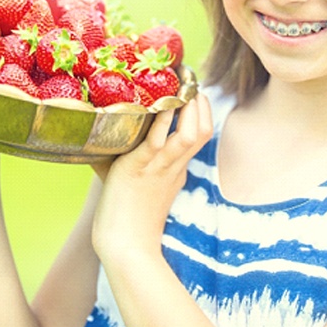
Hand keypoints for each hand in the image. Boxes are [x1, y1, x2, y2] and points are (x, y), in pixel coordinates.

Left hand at [92, 93, 211, 260]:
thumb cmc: (132, 217)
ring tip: (182, 86)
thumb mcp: (152, 187)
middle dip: (200, 104)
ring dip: (188, 108)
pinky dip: (161, 121)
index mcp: (178, 169)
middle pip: (201, 131)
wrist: (124, 246)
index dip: (202, 112)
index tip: (194, 92)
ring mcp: (159, 168)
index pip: (200, 135)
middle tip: (190, 81)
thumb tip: (138, 142)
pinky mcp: (138, 169)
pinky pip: (156, 141)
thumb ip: (152, 165)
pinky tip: (160, 102)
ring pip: (188, 134)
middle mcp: (174, 166)